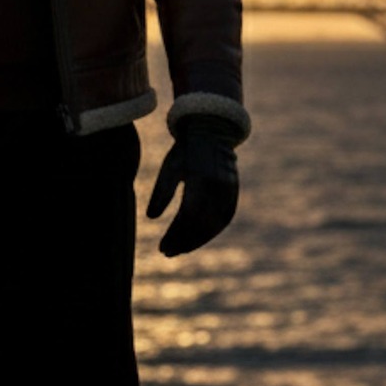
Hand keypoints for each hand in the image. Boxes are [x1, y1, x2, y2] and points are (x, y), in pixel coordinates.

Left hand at [146, 118, 239, 256]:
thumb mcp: (169, 167)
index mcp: (199, 180)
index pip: (187, 217)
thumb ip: (161, 192)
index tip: (162, 247)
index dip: (175, 235)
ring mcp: (228, 191)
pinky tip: (198, 239)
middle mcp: (217, 188)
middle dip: (184, 242)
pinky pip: (224, 219)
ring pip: (214, 225)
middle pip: (200, 225)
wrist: (212, 133)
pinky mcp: (234, 193)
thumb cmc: (185, 150)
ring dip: (197, 240)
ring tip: (180, 250)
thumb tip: (151, 217)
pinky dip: (211, 232)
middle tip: (167, 253)